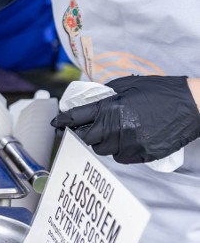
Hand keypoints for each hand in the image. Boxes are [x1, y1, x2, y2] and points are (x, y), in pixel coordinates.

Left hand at [51, 75, 199, 162]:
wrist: (192, 105)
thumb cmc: (160, 91)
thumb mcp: (128, 86)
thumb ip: (105, 96)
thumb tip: (88, 104)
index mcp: (110, 108)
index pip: (77, 117)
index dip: (64, 120)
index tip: (56, 123)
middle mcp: (116, 128)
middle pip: (87, 138)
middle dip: (86, 132)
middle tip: (92, 126)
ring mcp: (129, 144)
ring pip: (103, 150)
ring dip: (104, 142)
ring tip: (118, 130)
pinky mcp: (142, 154)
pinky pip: (121, 157)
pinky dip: (121, 149)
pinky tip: (130, 138)